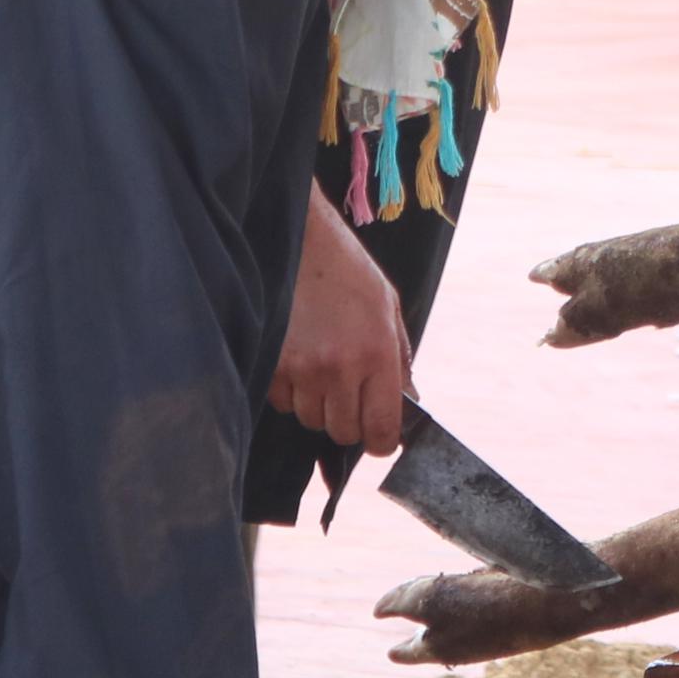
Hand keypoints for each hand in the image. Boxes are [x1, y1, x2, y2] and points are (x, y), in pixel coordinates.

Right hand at [267, 191, 410, 455]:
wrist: (295, 236)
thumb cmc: (346, 269)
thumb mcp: (386, 307)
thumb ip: (400, 360)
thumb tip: (409, 404)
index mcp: (377, 353)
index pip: (381, 430)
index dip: (380, 441)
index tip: (377, 435)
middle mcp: (340, 367)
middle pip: (343, 432)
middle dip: (347, 419)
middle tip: (346, 389)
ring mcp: (301, 369)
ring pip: (310, 420)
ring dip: (316, 403)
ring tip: (319, 363)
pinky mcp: (270, 365)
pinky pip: (283, 403)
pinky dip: (290, 390)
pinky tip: (295, 356)